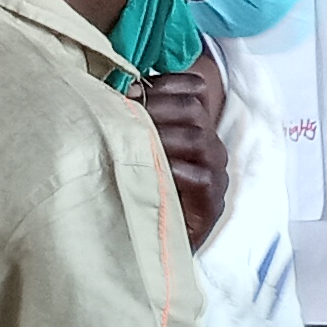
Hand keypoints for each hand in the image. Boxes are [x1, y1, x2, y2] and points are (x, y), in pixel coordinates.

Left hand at [138, 55, 229, 248]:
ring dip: (162, 134)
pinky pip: (201, 177)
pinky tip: (151, 169)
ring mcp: (215, 172)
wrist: (156, 244)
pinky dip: (175, 168)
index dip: (165, 83)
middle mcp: (211, 145)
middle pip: (193, 109)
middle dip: (155, 106)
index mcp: (197, 126)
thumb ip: (137, 120)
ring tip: (132, 138)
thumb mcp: (140, 148)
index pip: (195, 88)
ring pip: (198, 137)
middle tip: (122, 112)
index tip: (130, 89)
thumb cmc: (143, 191)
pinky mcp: (213, 200)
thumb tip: (111, 91)